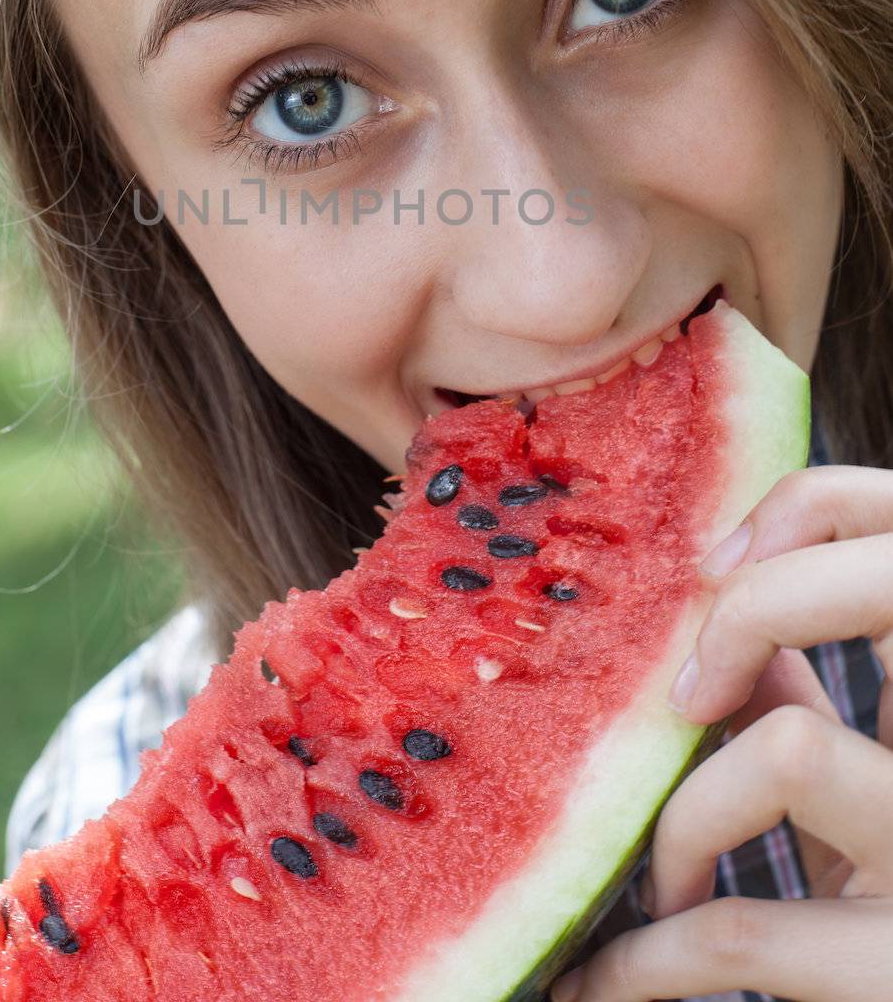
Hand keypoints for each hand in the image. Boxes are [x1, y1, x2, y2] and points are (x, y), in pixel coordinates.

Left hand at [549, 465, 892, 1001]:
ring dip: (684, 820)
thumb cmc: (889, 904)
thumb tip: (718, 628)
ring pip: (786, 745)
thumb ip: (812, 701)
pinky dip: (640, 961)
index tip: (717, 569)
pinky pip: (736, 932)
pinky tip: (597, 982)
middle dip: (753, 611)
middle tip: (687, 698)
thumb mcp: (869, 790)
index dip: (813, 506)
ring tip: (665, 884)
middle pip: (881, 589)